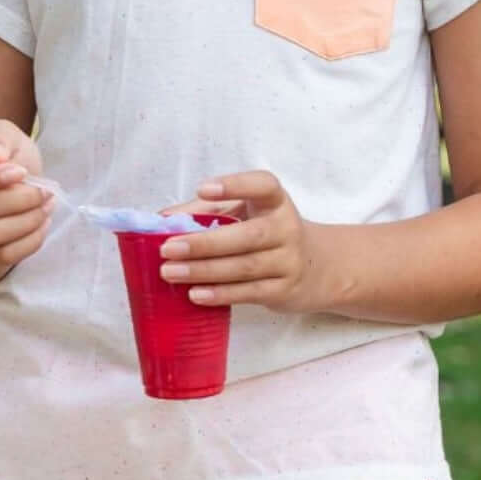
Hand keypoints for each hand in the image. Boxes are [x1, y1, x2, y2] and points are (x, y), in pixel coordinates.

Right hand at [0, 118, 52, 268]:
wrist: (3, 184)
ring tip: (46, 203)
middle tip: (45, 189)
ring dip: (29, 219)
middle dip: (20, 198)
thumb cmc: (2, 154)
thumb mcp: (1, 133)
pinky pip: (3, 256)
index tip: (20, 172)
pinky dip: (30, 240)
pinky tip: (42, 222)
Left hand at [157, 170, 331, 313]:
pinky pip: (249, 293)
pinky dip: (220, 294)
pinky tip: (195, 294)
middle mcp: (287, 228)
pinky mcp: (284, 290)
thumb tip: (162, 219)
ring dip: (204, 271)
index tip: (204, 189)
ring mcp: (288, 261)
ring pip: (244, 267)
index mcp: (276, 202)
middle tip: (168, 248)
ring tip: (170, 272)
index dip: (235, 185)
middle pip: (247, 235)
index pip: (263, 186)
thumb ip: (207, 210)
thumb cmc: (269, 233)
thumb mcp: (247, 213)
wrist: (318, 267)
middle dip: (204, 243)